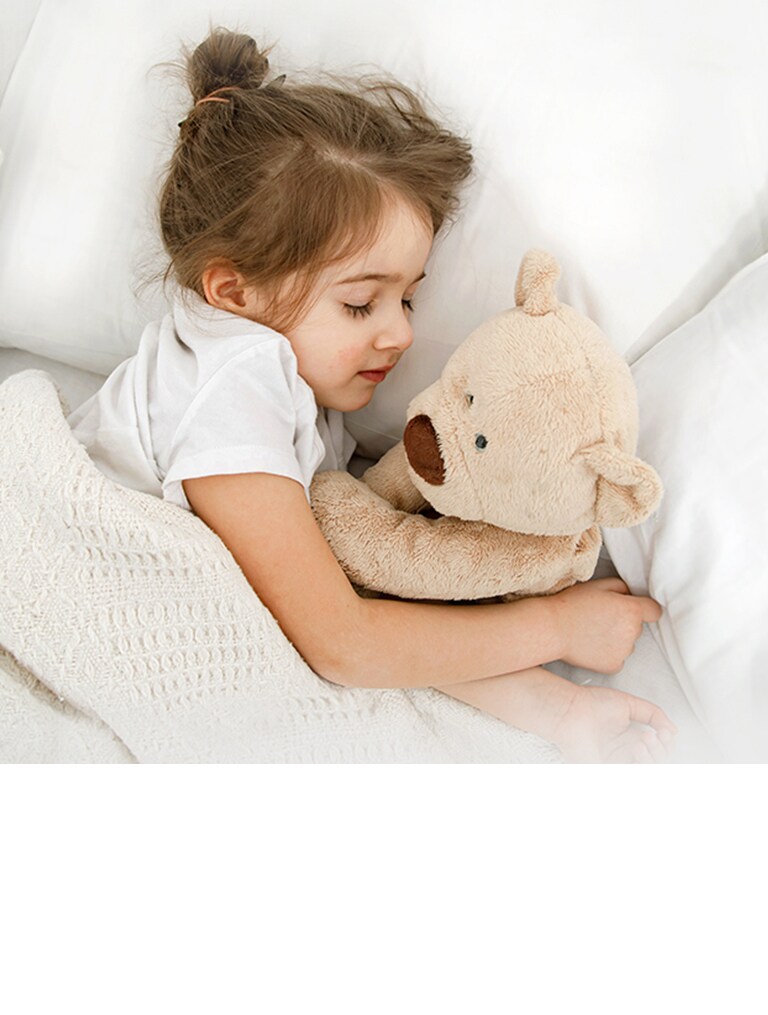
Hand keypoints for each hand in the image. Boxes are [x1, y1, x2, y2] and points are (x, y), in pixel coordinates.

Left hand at [549, 682, 676, 762]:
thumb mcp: (630, 704)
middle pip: (655, 762)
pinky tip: (637, 748)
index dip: (666, 744)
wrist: (572, 709)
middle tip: (654, 735)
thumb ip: (653, 714)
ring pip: (646, 770)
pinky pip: (629, 773)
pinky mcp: (605, 768)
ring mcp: (616, 762)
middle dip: (662, 750)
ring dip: (653, 758)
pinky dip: (641, 765)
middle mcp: (625, 752)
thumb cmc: (594, 704)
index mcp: (630, 738)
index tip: (665, 732)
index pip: (657, 749)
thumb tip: (674, 730)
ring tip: (643, 740)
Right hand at [551, 577, 660, 673]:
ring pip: (628, 644)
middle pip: (637, 627)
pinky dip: (609, 655)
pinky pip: (618, 660)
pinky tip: (592, 646)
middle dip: (624, 623)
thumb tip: (631, 595)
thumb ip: (622, 588)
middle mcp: (632, 632)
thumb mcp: (598, 585)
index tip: (636, 610)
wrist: (552, 629)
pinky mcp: (613, 666)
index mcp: (631, 610)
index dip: (645, 609)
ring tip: (593, 633)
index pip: (654, 611)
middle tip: (601, 619)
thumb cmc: (572, 604)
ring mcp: (624, 651)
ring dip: (617, 640)